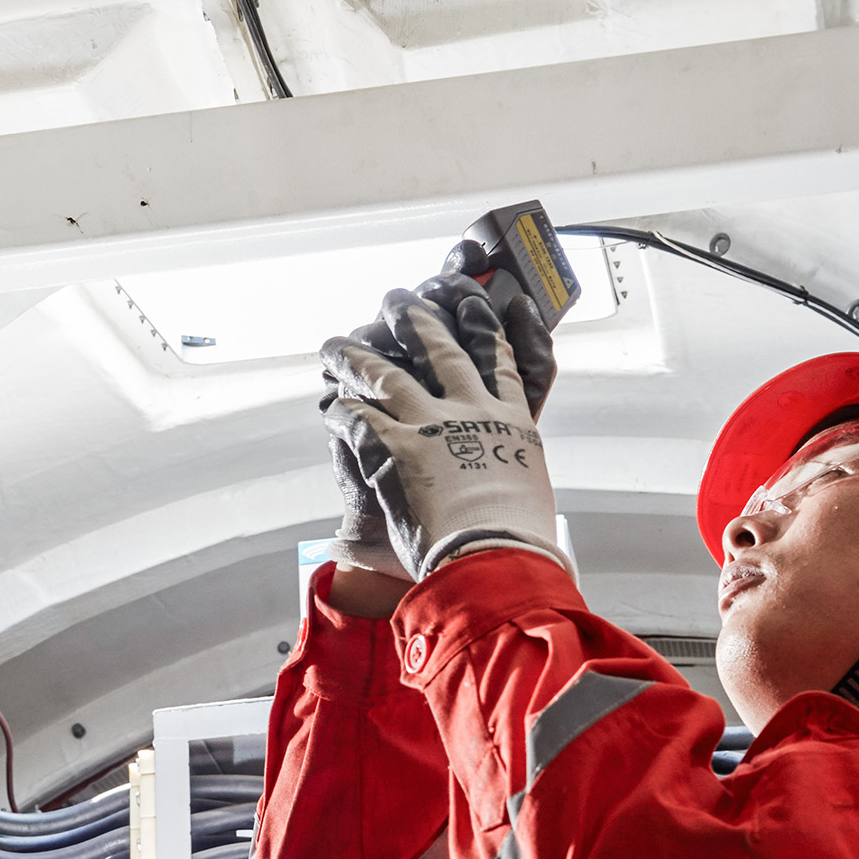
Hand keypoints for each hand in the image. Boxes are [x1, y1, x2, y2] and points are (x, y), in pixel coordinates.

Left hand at [320, 287, 563, 577]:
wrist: (494, 558)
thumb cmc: (518, 544)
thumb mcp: (529, 497)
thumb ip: (513, 480)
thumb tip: (509, 494)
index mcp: (513, 424)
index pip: (499, 363)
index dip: (484, 330)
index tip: (477, 305)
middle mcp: (472, 412)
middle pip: (440, 352)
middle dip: (416, 321)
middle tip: (399, 299)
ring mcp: (430, 425)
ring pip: (386, 376)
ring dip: (357, 357)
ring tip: (337, 344)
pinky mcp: (393, 447)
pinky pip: (357, 417)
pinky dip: (340, 409)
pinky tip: (329, 405)